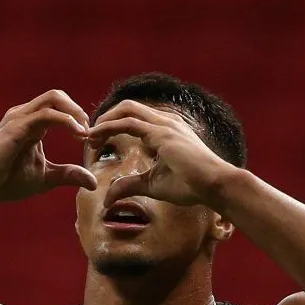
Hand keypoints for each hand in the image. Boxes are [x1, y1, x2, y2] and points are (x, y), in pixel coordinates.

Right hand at [0, 90, 97, 202]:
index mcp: (31, 123)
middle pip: (58, 96)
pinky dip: (67, 121)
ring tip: (85, 133)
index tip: (90, 139)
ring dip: (75, 113)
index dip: (78, 118)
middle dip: (79, 111)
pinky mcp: (17, 127)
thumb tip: (93, 182)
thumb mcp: (45, 178)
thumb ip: (68, 175)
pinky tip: (78, 135)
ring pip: (54, 98)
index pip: (59, 107)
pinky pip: (47, 114)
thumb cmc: (5, 182)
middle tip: (90, 133)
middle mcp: (24, 115)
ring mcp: (19, 118)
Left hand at [87, 100, 237, 208]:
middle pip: (127, 107)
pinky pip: (128, 123)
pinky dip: (108, 128)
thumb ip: (130, 185)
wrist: (216, 186)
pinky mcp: (162, 133)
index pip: (133, 118)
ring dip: (103, 121)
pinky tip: (95, 138)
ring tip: (88, 137)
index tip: (96, 141)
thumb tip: (108, 197)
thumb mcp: (153, 185)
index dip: (111, 125)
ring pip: (125, 110)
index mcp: (165, 130)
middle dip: (104, 118)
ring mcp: (164, 125)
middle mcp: (165, 122)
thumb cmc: (192, 185)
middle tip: (88, 136)